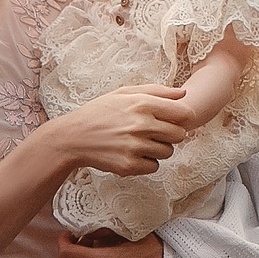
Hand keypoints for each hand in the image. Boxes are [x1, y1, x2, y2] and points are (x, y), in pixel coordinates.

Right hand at [54, 83, 188, 176]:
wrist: (73, 137)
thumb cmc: (100, 112)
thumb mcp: (124, 93)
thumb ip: (156, 91)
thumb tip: (183, 93)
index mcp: (142, 104)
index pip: (184, 114)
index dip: (182, 117)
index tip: (172, 119)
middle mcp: (141, 125)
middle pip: (180, 135)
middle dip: (171, 134)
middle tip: (154, 132)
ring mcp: (136, 147)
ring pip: (168, 152)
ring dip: (158, 148)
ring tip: (138, 142)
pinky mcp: (130, 165)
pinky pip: (154, 166)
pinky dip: (147, 162)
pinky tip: (131, 153)